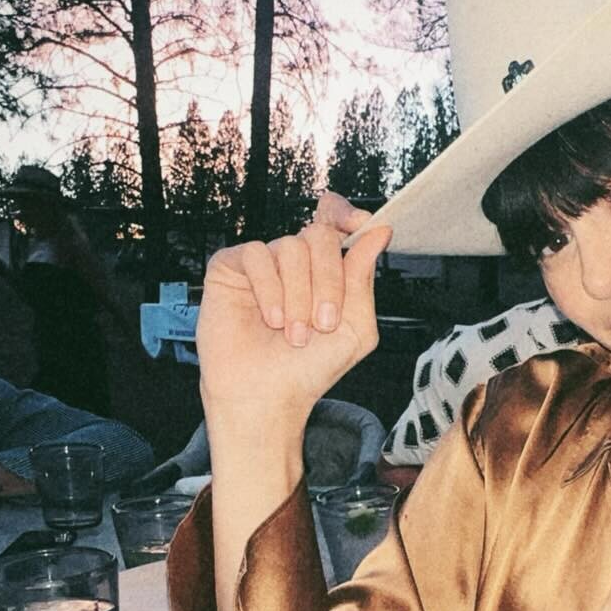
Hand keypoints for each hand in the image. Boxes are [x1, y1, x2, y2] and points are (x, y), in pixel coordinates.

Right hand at [196, 192, 391, 424]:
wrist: (267, 394)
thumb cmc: (309, 368)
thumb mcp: (356, 327)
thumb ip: (364, 278)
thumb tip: (380, 231)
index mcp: (326, 270)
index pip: (336, 222)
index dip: (347, 215)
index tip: (359, 225)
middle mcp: (295, 262)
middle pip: (320, 236)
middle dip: (328, 281)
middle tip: (324, 323)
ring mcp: (264, 262)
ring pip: (291, 247)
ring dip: (298, 295)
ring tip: (293, 332)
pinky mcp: (231, 267)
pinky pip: (256, 254)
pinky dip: (269, 289)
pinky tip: (270, 318)